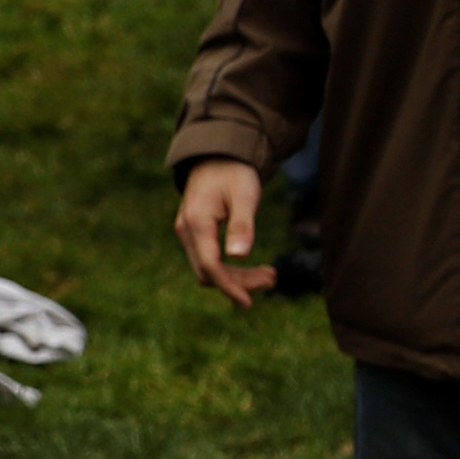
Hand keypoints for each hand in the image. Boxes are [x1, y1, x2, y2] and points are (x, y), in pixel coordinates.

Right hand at [174, 162, 274, 309]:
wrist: (217, 157)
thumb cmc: (234, 174)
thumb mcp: (244, 196)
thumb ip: (242, 226)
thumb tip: (238, 256)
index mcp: (197, 223)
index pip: (210, 266)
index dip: (229, 286)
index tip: (249, 302)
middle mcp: (186, 231)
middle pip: (208, 272)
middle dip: (238, 282)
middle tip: (273, 278)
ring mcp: (188, 233)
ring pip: (208, 268)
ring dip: (236, 277)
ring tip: (270, 275)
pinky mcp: (195, 233)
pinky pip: (209, 259)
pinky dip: (229, 267)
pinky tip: (252, 267)